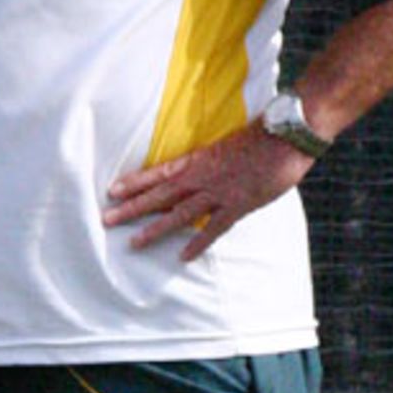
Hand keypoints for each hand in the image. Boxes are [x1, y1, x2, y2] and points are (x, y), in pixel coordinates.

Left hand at [102, 121, 311, 261]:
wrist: (286, 135)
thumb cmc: (262, 136)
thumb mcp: (228, 145)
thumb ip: (212, 161)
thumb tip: (204, 172)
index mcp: (198, 159)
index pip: (159, 172)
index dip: (134, 181)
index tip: (112, 190)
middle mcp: (202, 175)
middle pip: (160, 193)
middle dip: (132, 207)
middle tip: (106, 219)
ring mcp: (218, 191)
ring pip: (179, 212)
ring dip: (155, 228)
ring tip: (134, 242)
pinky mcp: (238, 204)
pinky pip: (214, 227)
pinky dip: (198, 242)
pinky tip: (183, 257)